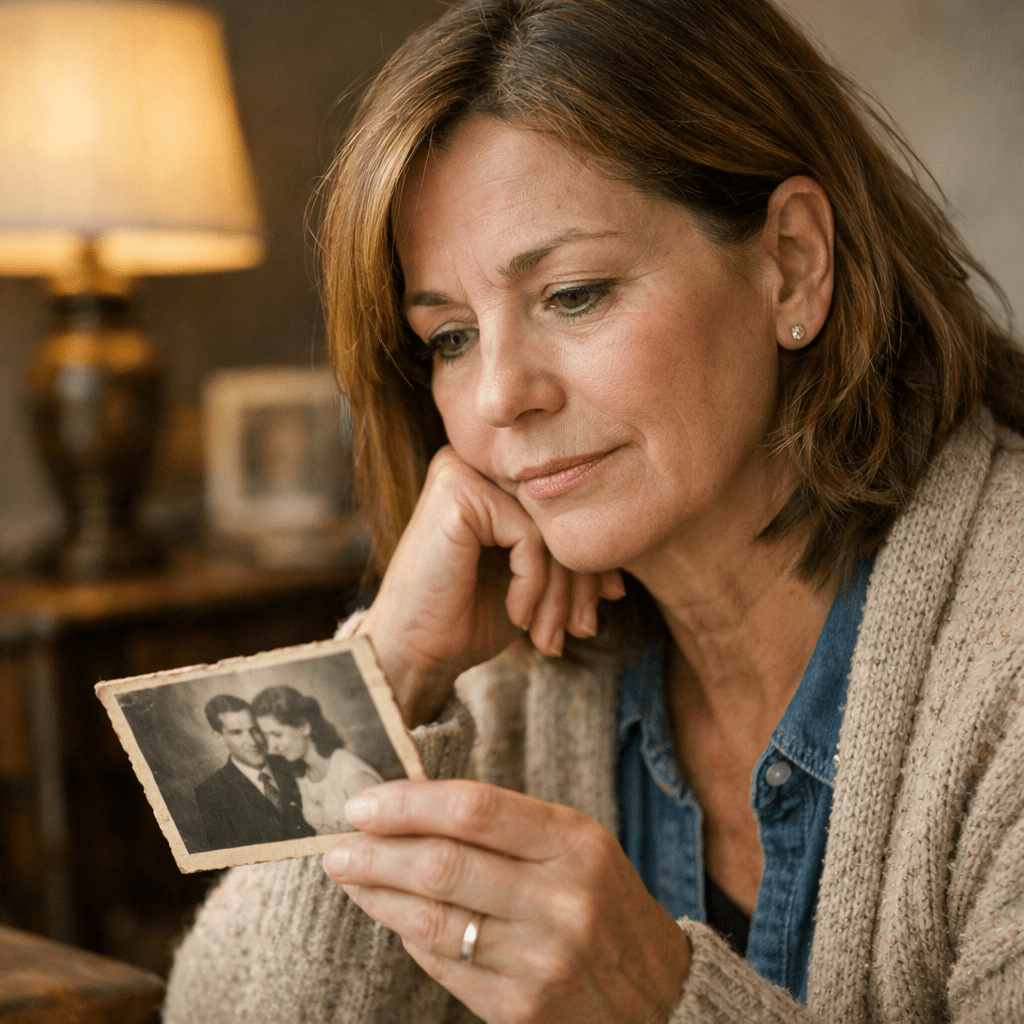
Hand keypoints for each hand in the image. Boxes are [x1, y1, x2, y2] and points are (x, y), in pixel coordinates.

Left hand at [324, 780, 690, 1023]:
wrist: (659, 996)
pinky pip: (443, 963)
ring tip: (349, 875)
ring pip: (431, 919)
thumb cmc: (605, 903)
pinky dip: (408, 935)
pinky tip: (389, 915)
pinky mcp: (521, 1008)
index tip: (363, 801)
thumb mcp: (576, 846)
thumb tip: (412, 806)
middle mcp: (561, 900)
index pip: (474, 809)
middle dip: (376, 851)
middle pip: (443, 865)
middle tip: (338, 842)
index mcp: (574, 844)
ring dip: (376, 895)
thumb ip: (505, 826)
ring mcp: (541, 959)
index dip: (408, 803)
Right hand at [358, 446, 624, 726]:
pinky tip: (518, 616)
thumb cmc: (465, 619)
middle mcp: (476, 464)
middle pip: (558, 515)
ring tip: (552, 636)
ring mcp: (464, 471)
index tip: (605, 603)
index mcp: (491, 478)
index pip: (561, 508)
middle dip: (579, 580)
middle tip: (583, 628)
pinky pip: (530, 537)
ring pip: (549, 528)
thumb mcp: (530, 583)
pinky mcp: (460, 491)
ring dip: (559, 593)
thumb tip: (620, 566)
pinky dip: (533, 585)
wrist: (412, 652)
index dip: (588, 559)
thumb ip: (566, 558)